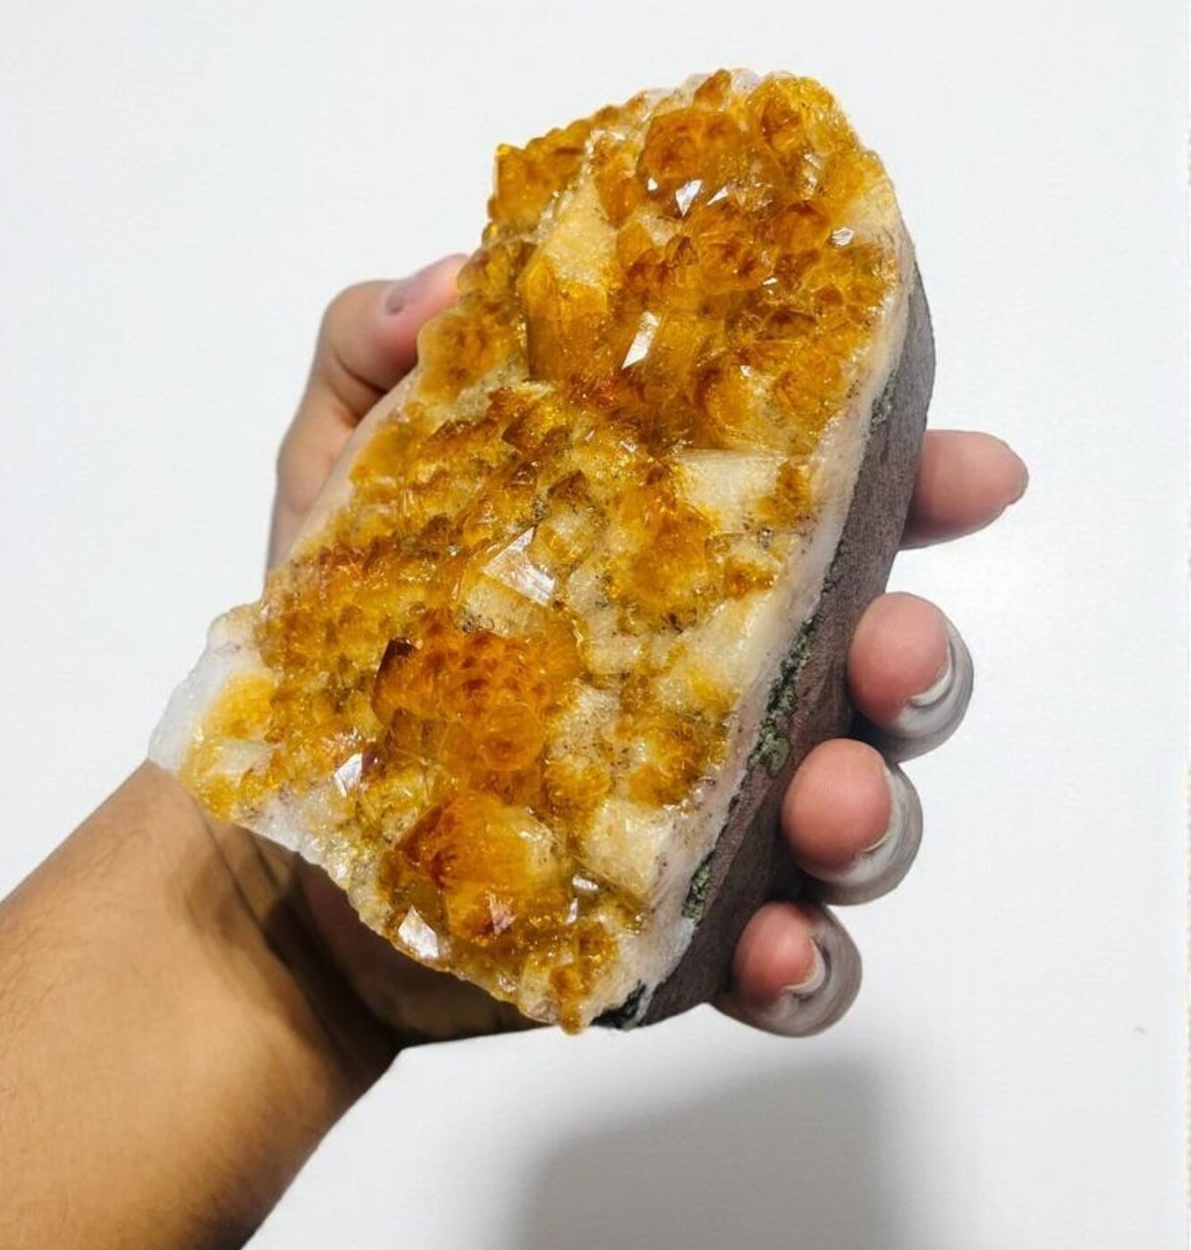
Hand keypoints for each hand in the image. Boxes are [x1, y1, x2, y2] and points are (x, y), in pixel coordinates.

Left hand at [262, 257, 1026, 1043]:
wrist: (283, 845)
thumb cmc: (339, 644)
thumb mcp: (336, 475)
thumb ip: (376, 355)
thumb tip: (455, 285)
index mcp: (679, 562)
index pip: (836, 507)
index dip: (920, 481)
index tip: (966, 468)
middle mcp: (728, 684)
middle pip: (879, 664)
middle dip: (916, 652)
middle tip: (891, 639)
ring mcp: (717, 817)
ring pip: (859, 811)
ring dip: (874, 808)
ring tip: (828, 802)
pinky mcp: (678, 937)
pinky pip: (788, 962)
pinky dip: (807, 965)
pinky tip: (770, 953)